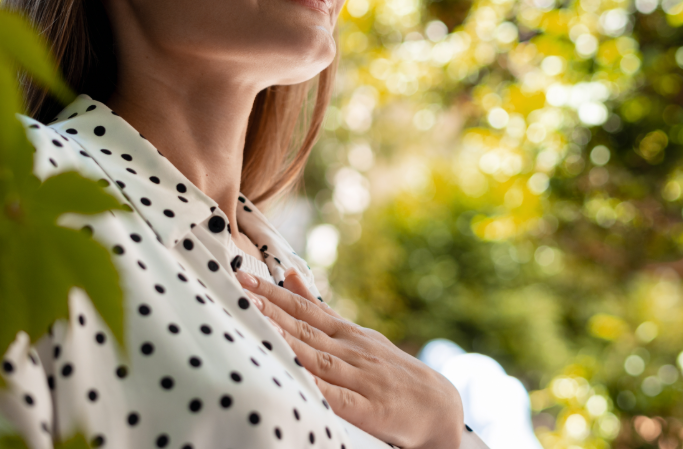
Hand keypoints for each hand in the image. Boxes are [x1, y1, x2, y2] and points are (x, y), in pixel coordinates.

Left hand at [236, 269, 463, 448]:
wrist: (439, 407)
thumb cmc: (389, 371)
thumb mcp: (356, 335)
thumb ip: (319, 308)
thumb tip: (290, 273)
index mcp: (347, 333)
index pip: (305, 309)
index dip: (274, 294)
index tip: (244, 277)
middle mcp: (353, 350)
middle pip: (306, 328)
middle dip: (272, 309)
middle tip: (242, 289)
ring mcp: (362, 377)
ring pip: (317, 357)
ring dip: (287, 338)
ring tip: (259, 322)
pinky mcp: (369, 409)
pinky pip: (337, 397)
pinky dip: (316, 386)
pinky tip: (295, 376)